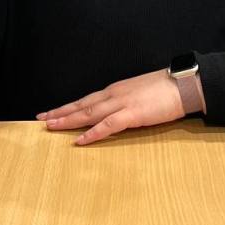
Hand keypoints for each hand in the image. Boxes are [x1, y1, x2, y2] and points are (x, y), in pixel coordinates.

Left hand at [36, 69, 184, 145]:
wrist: (183, 84)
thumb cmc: (165, 89)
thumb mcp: (139, 92)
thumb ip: (125, 101)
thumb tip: (115, 111)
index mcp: (116, 90)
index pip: (87, 99)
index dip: (68, 106)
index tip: (52, 112)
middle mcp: (114, 94)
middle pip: (82, 105)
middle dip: (61, 112)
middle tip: (41, 119)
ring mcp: (122, 103)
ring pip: (89, 113)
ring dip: (69, 120)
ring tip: (51, 127)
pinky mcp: (132, 114)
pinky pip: (108, 125)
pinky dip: (92, 133)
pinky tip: (80, 140)